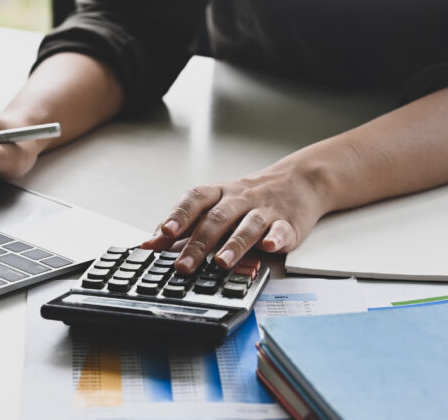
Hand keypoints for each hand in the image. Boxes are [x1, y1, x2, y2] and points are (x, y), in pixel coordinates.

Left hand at [140, 158, 330, 273]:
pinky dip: (276, 237)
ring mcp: (264, 210)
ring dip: (234, 244)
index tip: (165, 233)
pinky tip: (269, 246)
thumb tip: (150, 244)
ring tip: (222, 263)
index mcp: (219, 193)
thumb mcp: (215, 204)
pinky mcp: (288, 223)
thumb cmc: (247, 198)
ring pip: (247, 225)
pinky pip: (281, 229)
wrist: (297, 182)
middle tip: (184, 265)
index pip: (195, 199)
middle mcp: (239, 199)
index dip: (179, 215)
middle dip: (199, 243)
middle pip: (217, 218)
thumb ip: (184, 224)